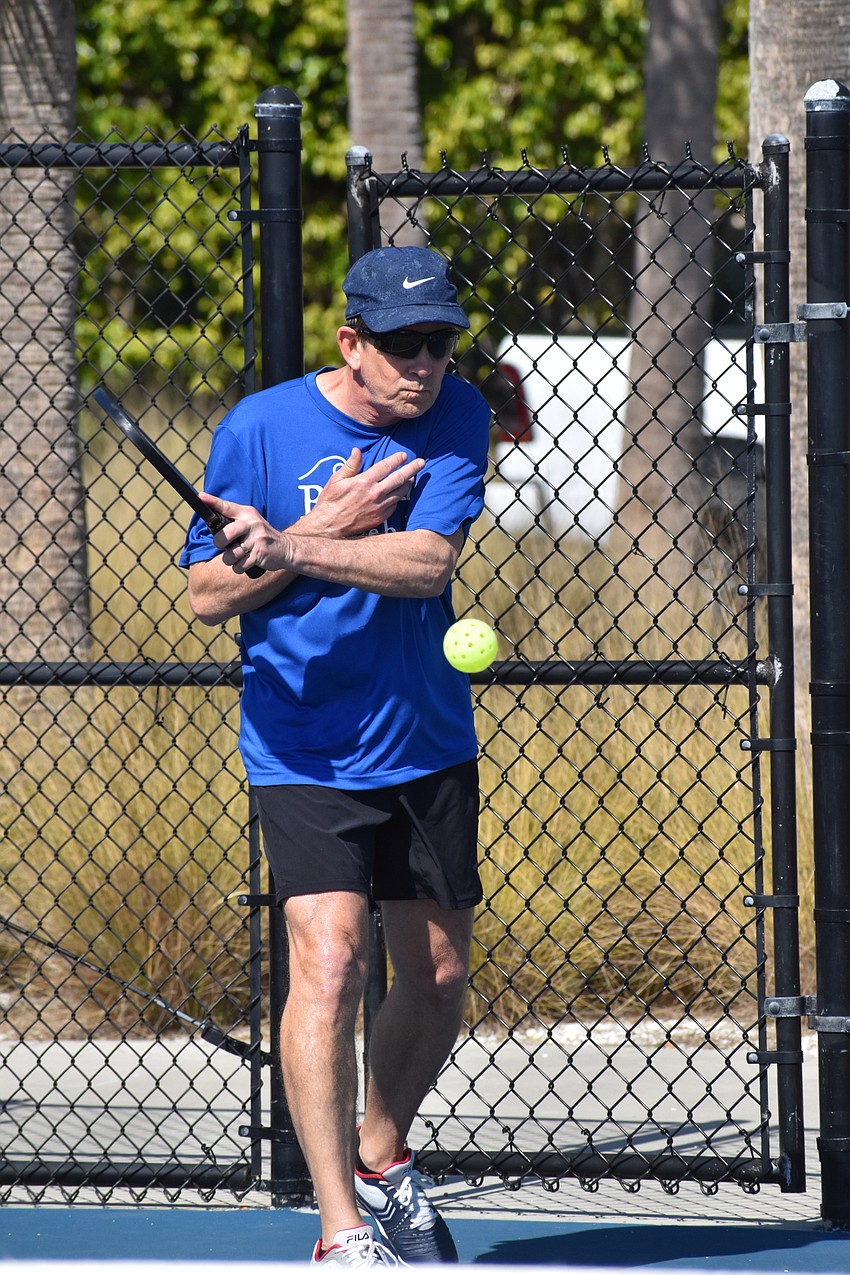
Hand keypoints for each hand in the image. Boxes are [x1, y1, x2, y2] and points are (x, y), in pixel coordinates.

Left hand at [199, 493, 290, 574]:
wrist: (286, 548)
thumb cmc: (262, 535)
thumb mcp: (251, 521)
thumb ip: (234, 521)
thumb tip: (212, 525)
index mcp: (247, 513)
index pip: (227, 506)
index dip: (212, 502)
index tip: (201, 496)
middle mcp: (252, 523)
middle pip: (225, 534)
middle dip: (219, 543)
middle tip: (223, 545)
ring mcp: (257, 539)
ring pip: (231, 553)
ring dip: (230, 559)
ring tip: (237, 556)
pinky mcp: (260, 554)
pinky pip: (239, 565)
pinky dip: (238, 567)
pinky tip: (245, 563)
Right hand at [304, 447, 425, 537]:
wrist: (329, 527)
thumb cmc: (330, 502)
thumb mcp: (336, 480)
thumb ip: (350, 465)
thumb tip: (358, 451)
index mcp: (364, 481)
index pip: (386, 466)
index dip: (397, 459)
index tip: (404, 455)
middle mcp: (375, 493)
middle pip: (399, 478)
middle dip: (412, 468)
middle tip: (422, 462)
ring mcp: (379, 507)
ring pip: (400, 492)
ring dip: (409, 483)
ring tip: (414, 477)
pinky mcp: (380, 518)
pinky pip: (395, 505)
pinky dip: (400, 498)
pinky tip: (401, 494)